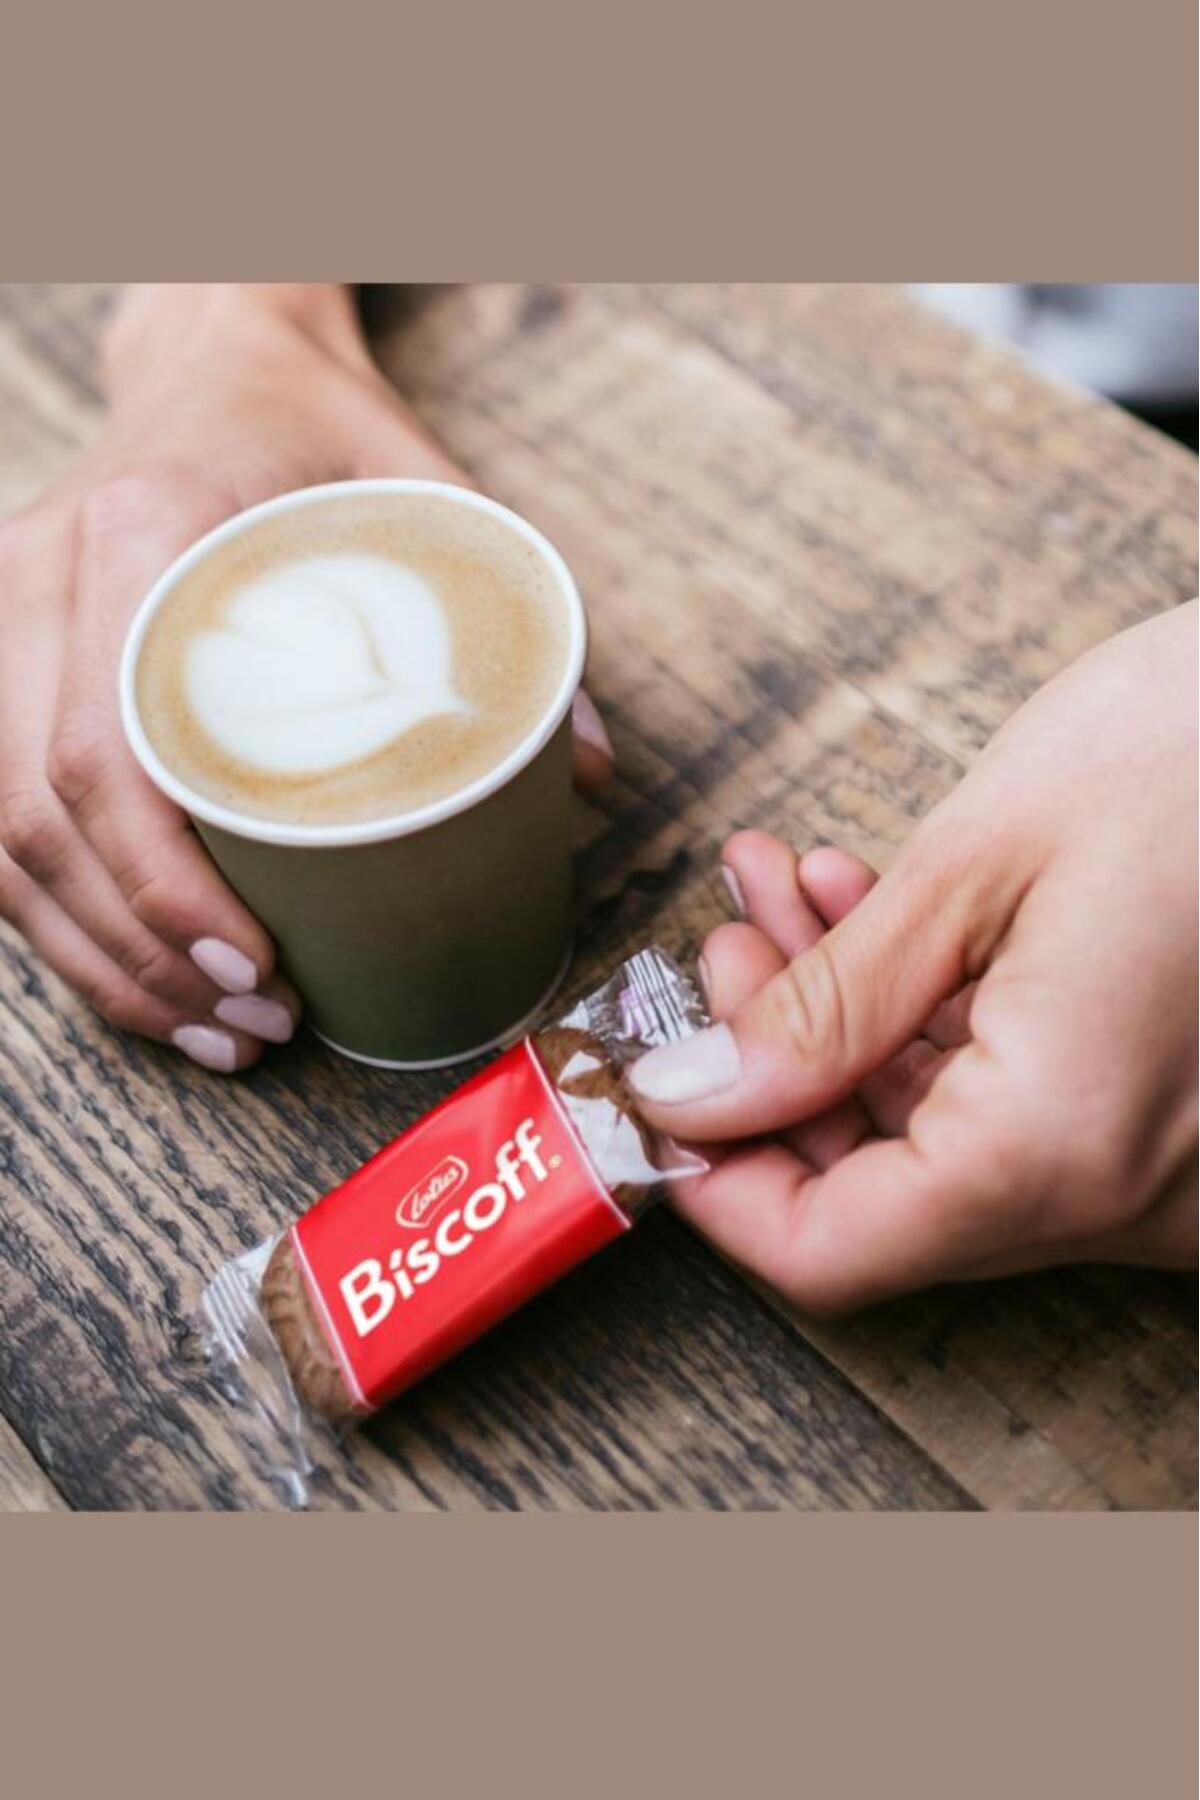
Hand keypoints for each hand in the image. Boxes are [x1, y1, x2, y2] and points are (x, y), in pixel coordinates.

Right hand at [0, 285, 612, 1070]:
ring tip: (210, 1031)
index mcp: (142, 533)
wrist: (213, 353)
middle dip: (139, 955)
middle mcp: (42, 576)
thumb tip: (583, 775)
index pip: (109, 751)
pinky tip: (133, 979)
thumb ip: (511, 614)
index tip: (250, 968)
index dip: (162, 892)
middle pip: (39, 818)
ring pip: (0, 837)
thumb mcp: (429, 489)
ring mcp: (1, 616)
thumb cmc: (319, 425)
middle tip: (256, 1023)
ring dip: (96, 959)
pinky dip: (56, 916)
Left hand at [630, 602, 1197, 1307]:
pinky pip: (1026, 1108)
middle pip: (883, 1191)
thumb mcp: (981, 864)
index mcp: (1063, 1144)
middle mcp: (1128, 1193)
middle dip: (776, 1065)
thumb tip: (694, 1097)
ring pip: (947, 1140)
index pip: (832, 1254)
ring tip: (788, 895)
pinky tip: (879, 915)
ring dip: (847, 1024)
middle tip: (726, 936)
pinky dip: (937, 1024)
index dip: (718, 1183)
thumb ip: (822, 1007)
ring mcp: (1166, 1168)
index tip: (661, 1088)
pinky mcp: (1179, 1118)